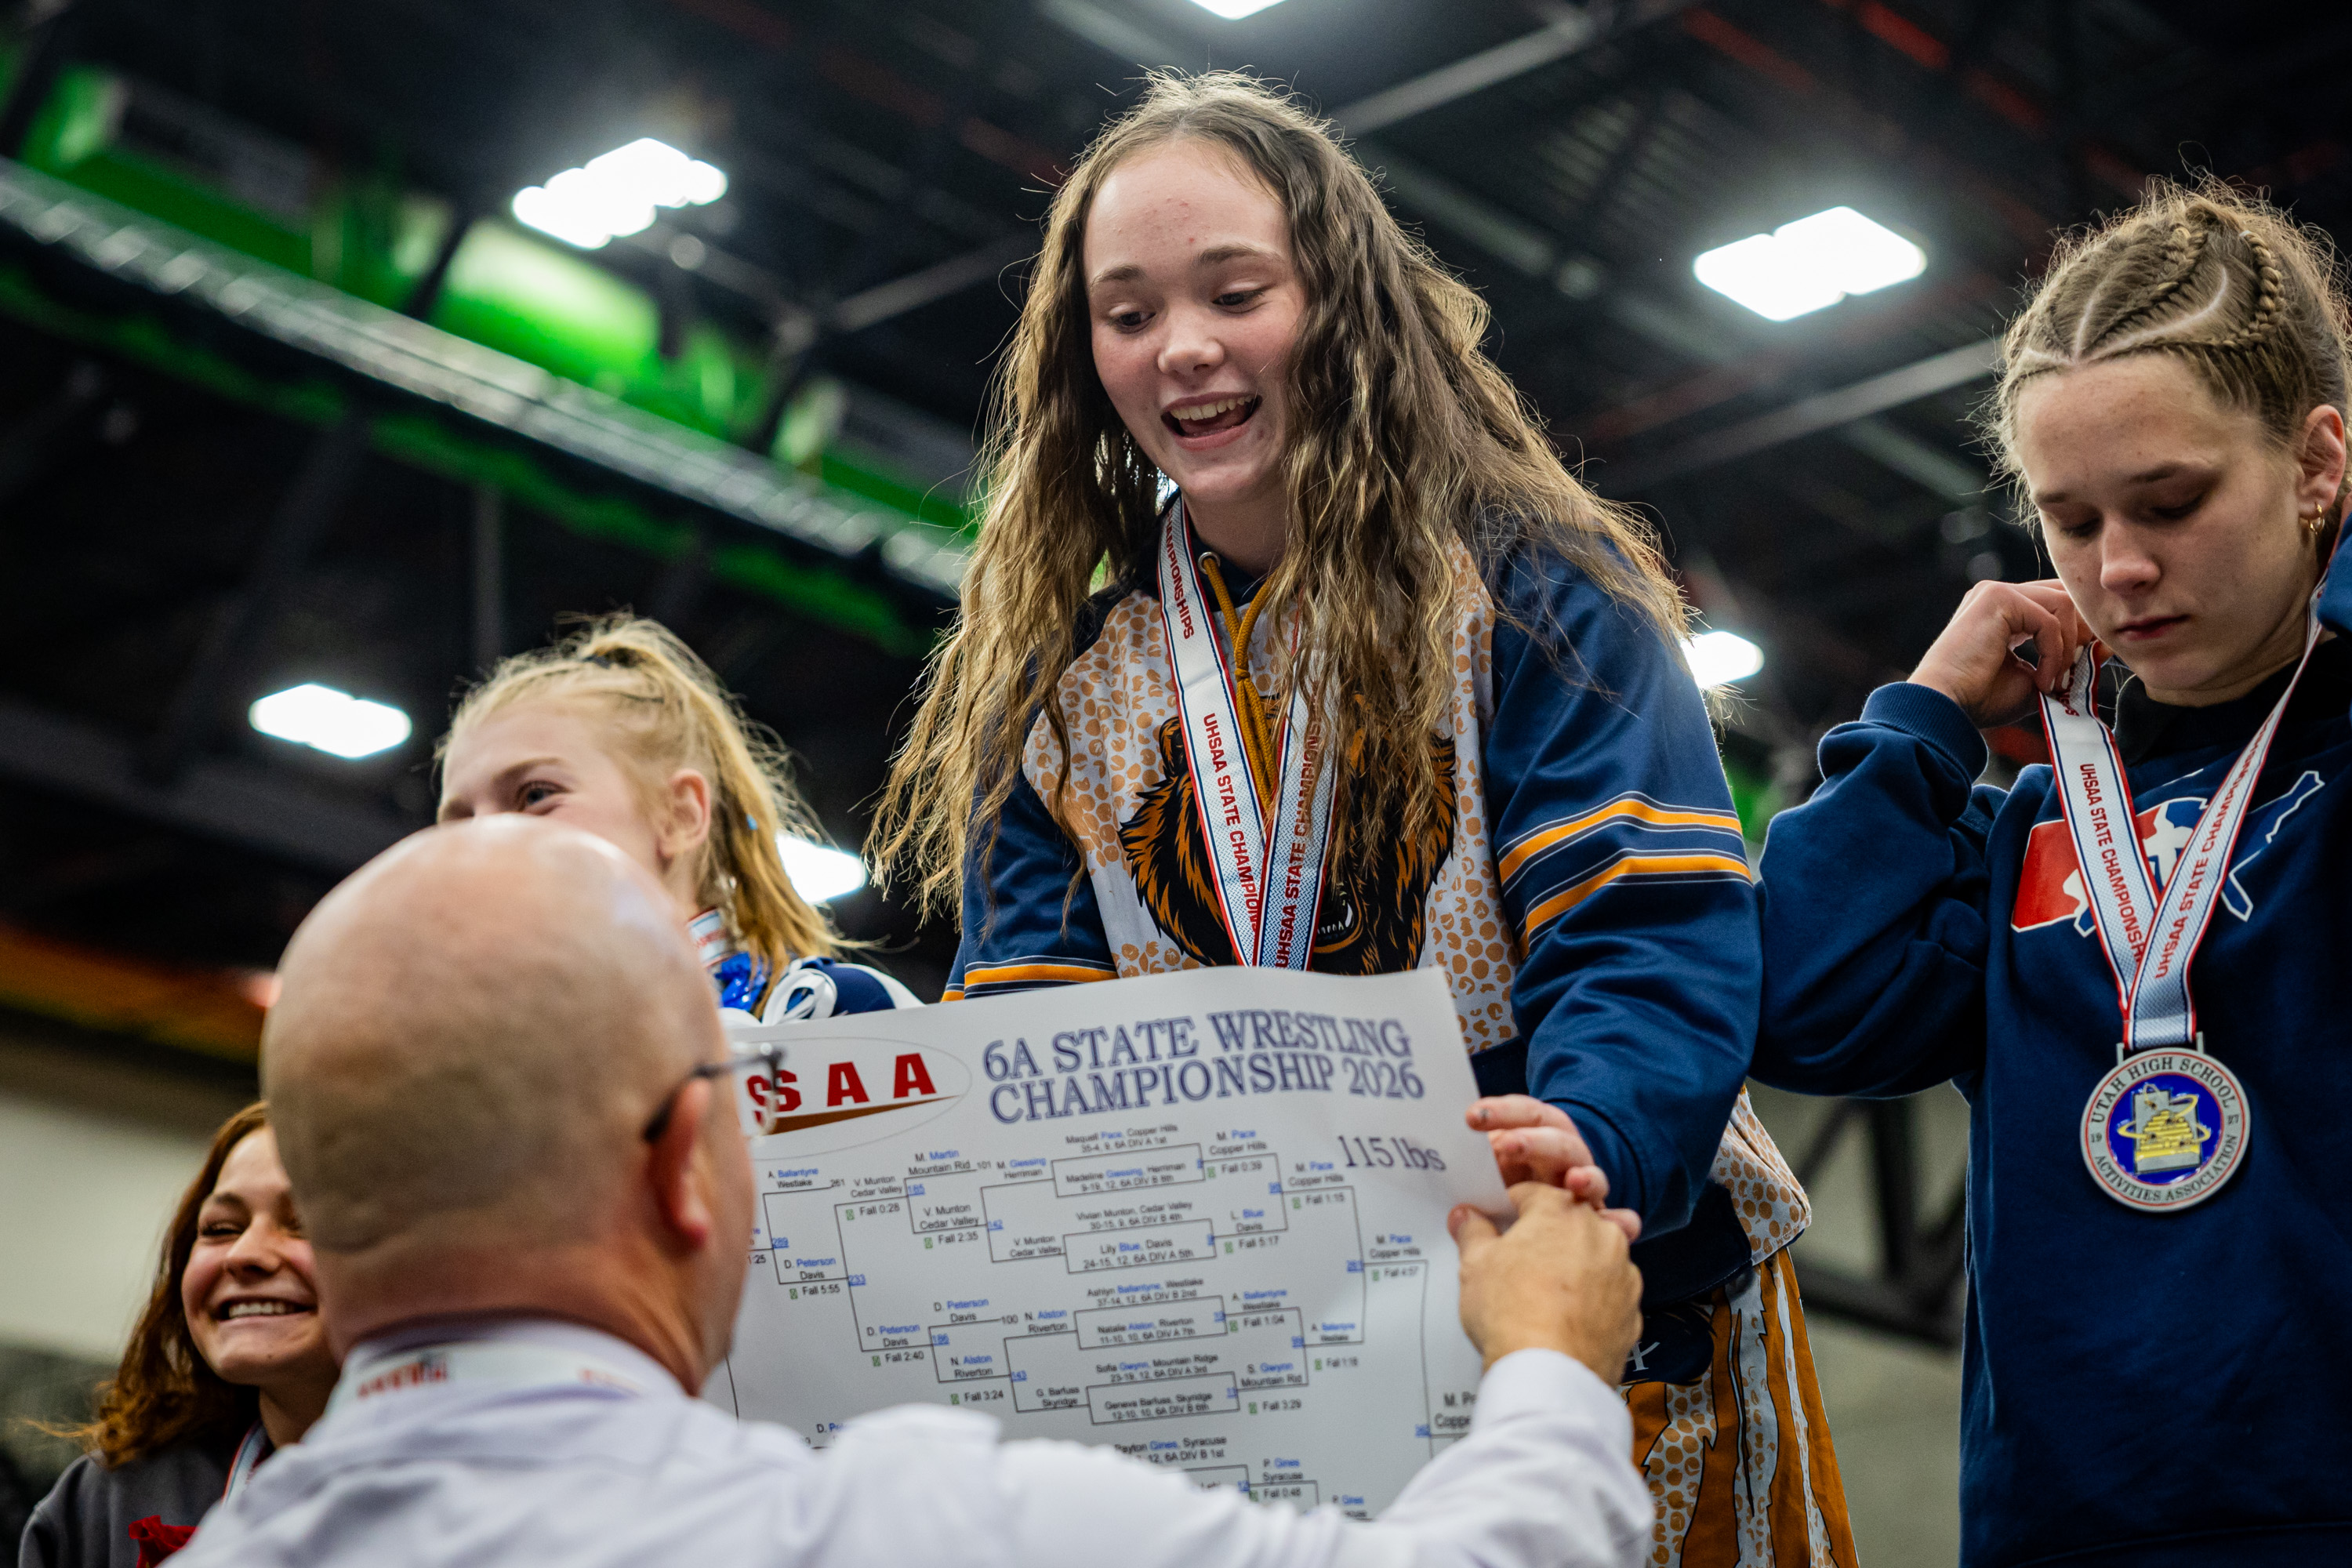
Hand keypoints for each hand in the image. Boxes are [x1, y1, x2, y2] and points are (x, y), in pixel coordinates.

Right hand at [1449, 1183, 1641, 1379]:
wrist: (1550, 1374)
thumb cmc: (1511, 1312)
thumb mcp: (1475, 1265)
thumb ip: (1473, 1232)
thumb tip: (1467, 1216)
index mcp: (1562, 1211)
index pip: (1531, 1193)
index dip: (1508, 1208)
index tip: (1495, 1226)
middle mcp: (1602, 1234)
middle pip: (1569, 1223)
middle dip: (1546, 1237)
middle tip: (1518, 1263)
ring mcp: (1623, 1274)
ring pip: (1595, 1258)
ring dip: (1574, 1267)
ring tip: (1543, 1295)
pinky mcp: (1633, 1313)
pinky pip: (1609, 1296)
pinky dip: (1591, 1302)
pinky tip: (1565, 1320)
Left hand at [1467, 1097, 1640, 1242]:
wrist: (1549, 1215)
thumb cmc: (1513, 1186)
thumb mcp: (1494, 1171)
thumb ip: (1477, 1164)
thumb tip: (1443, 1159)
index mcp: (1537, 1135)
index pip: (1524, 1113)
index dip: (1501, 1112)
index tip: (1471, 1117)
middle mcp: (1565, 1156)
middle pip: (1556, 1137)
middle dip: (1533, 1140)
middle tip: (1505, 1146)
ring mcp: (1585, 1186)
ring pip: (1590, 1173)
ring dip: (1584, 1176)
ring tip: (1574, 1181)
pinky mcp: (1600, 1218)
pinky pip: (1618, 1219)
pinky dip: (1621, 1221)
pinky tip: (1617, 1224)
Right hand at [1909, 578, 2095, 727]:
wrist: (1946, 705)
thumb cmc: (1979, 699)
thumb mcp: (2035, 679)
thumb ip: (2065, 663)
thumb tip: (2107, 648)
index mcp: (2002, 612)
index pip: (2055, 603)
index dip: (2078, 630)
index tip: (2088, 662)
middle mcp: (1998, 595)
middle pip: (2064, 594)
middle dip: (2081, 631)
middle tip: (2079, 668)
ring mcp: (1997, 592)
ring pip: (2062, 603)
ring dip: (2067, 647)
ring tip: (2055, 680)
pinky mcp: (1999, 598)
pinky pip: (2048, 620)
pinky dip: (2054, 653)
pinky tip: (2041, 680)